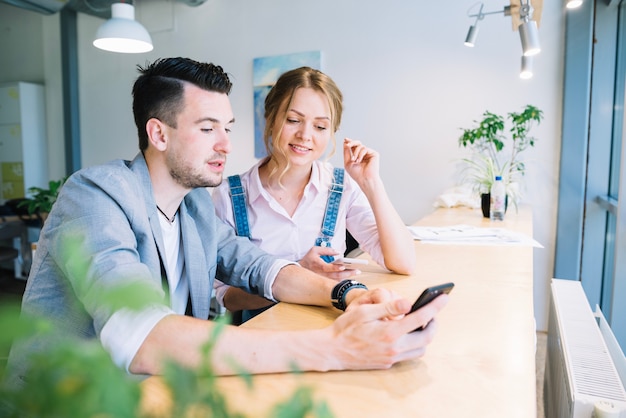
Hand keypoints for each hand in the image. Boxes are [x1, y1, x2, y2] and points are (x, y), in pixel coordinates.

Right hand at [298, 246, 361, 279]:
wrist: (301, 270)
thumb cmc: (309, 259)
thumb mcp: (315, 250)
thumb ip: (326, 250)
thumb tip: (337, 252)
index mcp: (318, 265)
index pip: (327, 267)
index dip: (335, 267)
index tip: (343, 266)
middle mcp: (321, 274)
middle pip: (335, 275)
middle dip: (347, 273)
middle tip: (357, 271)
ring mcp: (323, 279)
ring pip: (336, 280)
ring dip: (347, 277)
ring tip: (356, 273)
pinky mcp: (324, 282)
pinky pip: (335, 282)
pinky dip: (343, 279)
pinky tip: (350, 276)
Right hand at [326, 293, 448, 369]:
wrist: (331, 350)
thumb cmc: (345, 328)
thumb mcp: (364, 312)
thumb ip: (388, 307)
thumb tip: (409, 303)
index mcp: (390, 332)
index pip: (421, 318)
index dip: (435, 307)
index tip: (444, 298)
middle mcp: (394, 348)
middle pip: (426, 338)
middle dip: (434, 324)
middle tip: (433, 313)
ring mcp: (391, 358)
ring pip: (420, 350)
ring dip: (425, 336)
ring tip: (421, 324)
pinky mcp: (386, 364)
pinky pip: (407, 355)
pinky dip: (413, 344)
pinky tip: (406, 335)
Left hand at [343, 138, 380, 185]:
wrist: (364, 179)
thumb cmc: (356, 173)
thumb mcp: (347, 162)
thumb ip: (346, 152)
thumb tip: (345, 143)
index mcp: (357, 156)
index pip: (354, 147)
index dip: (350, 142)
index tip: (345, 139)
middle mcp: (364, 154)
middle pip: (358, 143)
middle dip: (352, 143)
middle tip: (347, 144)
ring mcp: (369, 154)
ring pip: (360, 146)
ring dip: (355, 153)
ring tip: (354, 160)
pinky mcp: (374, 154)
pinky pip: (365, 149)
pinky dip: (360, 154)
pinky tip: (359, 160)